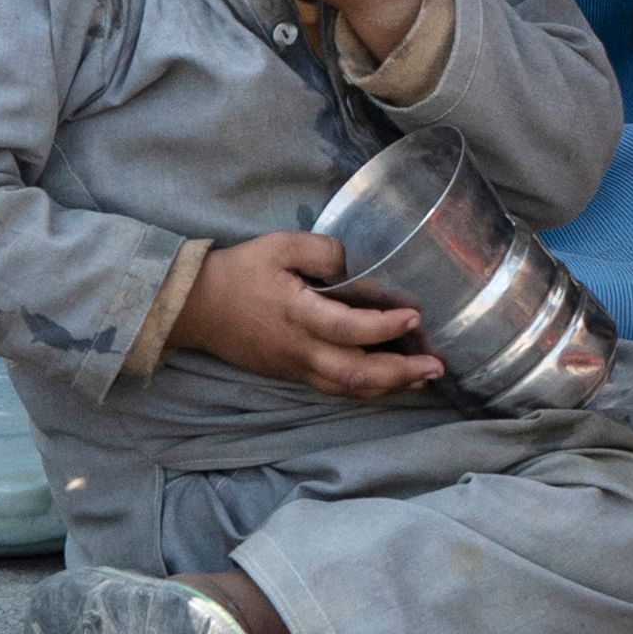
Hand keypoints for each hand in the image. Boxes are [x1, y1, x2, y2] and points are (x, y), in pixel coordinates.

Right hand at [178, 228, 442, 396]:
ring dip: (389, 385)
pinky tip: (390, 380)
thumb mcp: (280, 245)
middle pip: (354, 373)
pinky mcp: (291, 373)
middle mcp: (299, 349)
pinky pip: (333, 388)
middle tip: (436, 365)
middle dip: (400, 372)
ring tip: (423, 376)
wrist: (195, 307)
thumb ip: (323, 251)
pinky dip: (366, 387)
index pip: (348, 329)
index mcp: (297, 314)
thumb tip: (356, 266)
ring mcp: (294, 367)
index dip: (384, 327)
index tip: (415, 316)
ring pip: (347, 387)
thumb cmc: (240, 271)